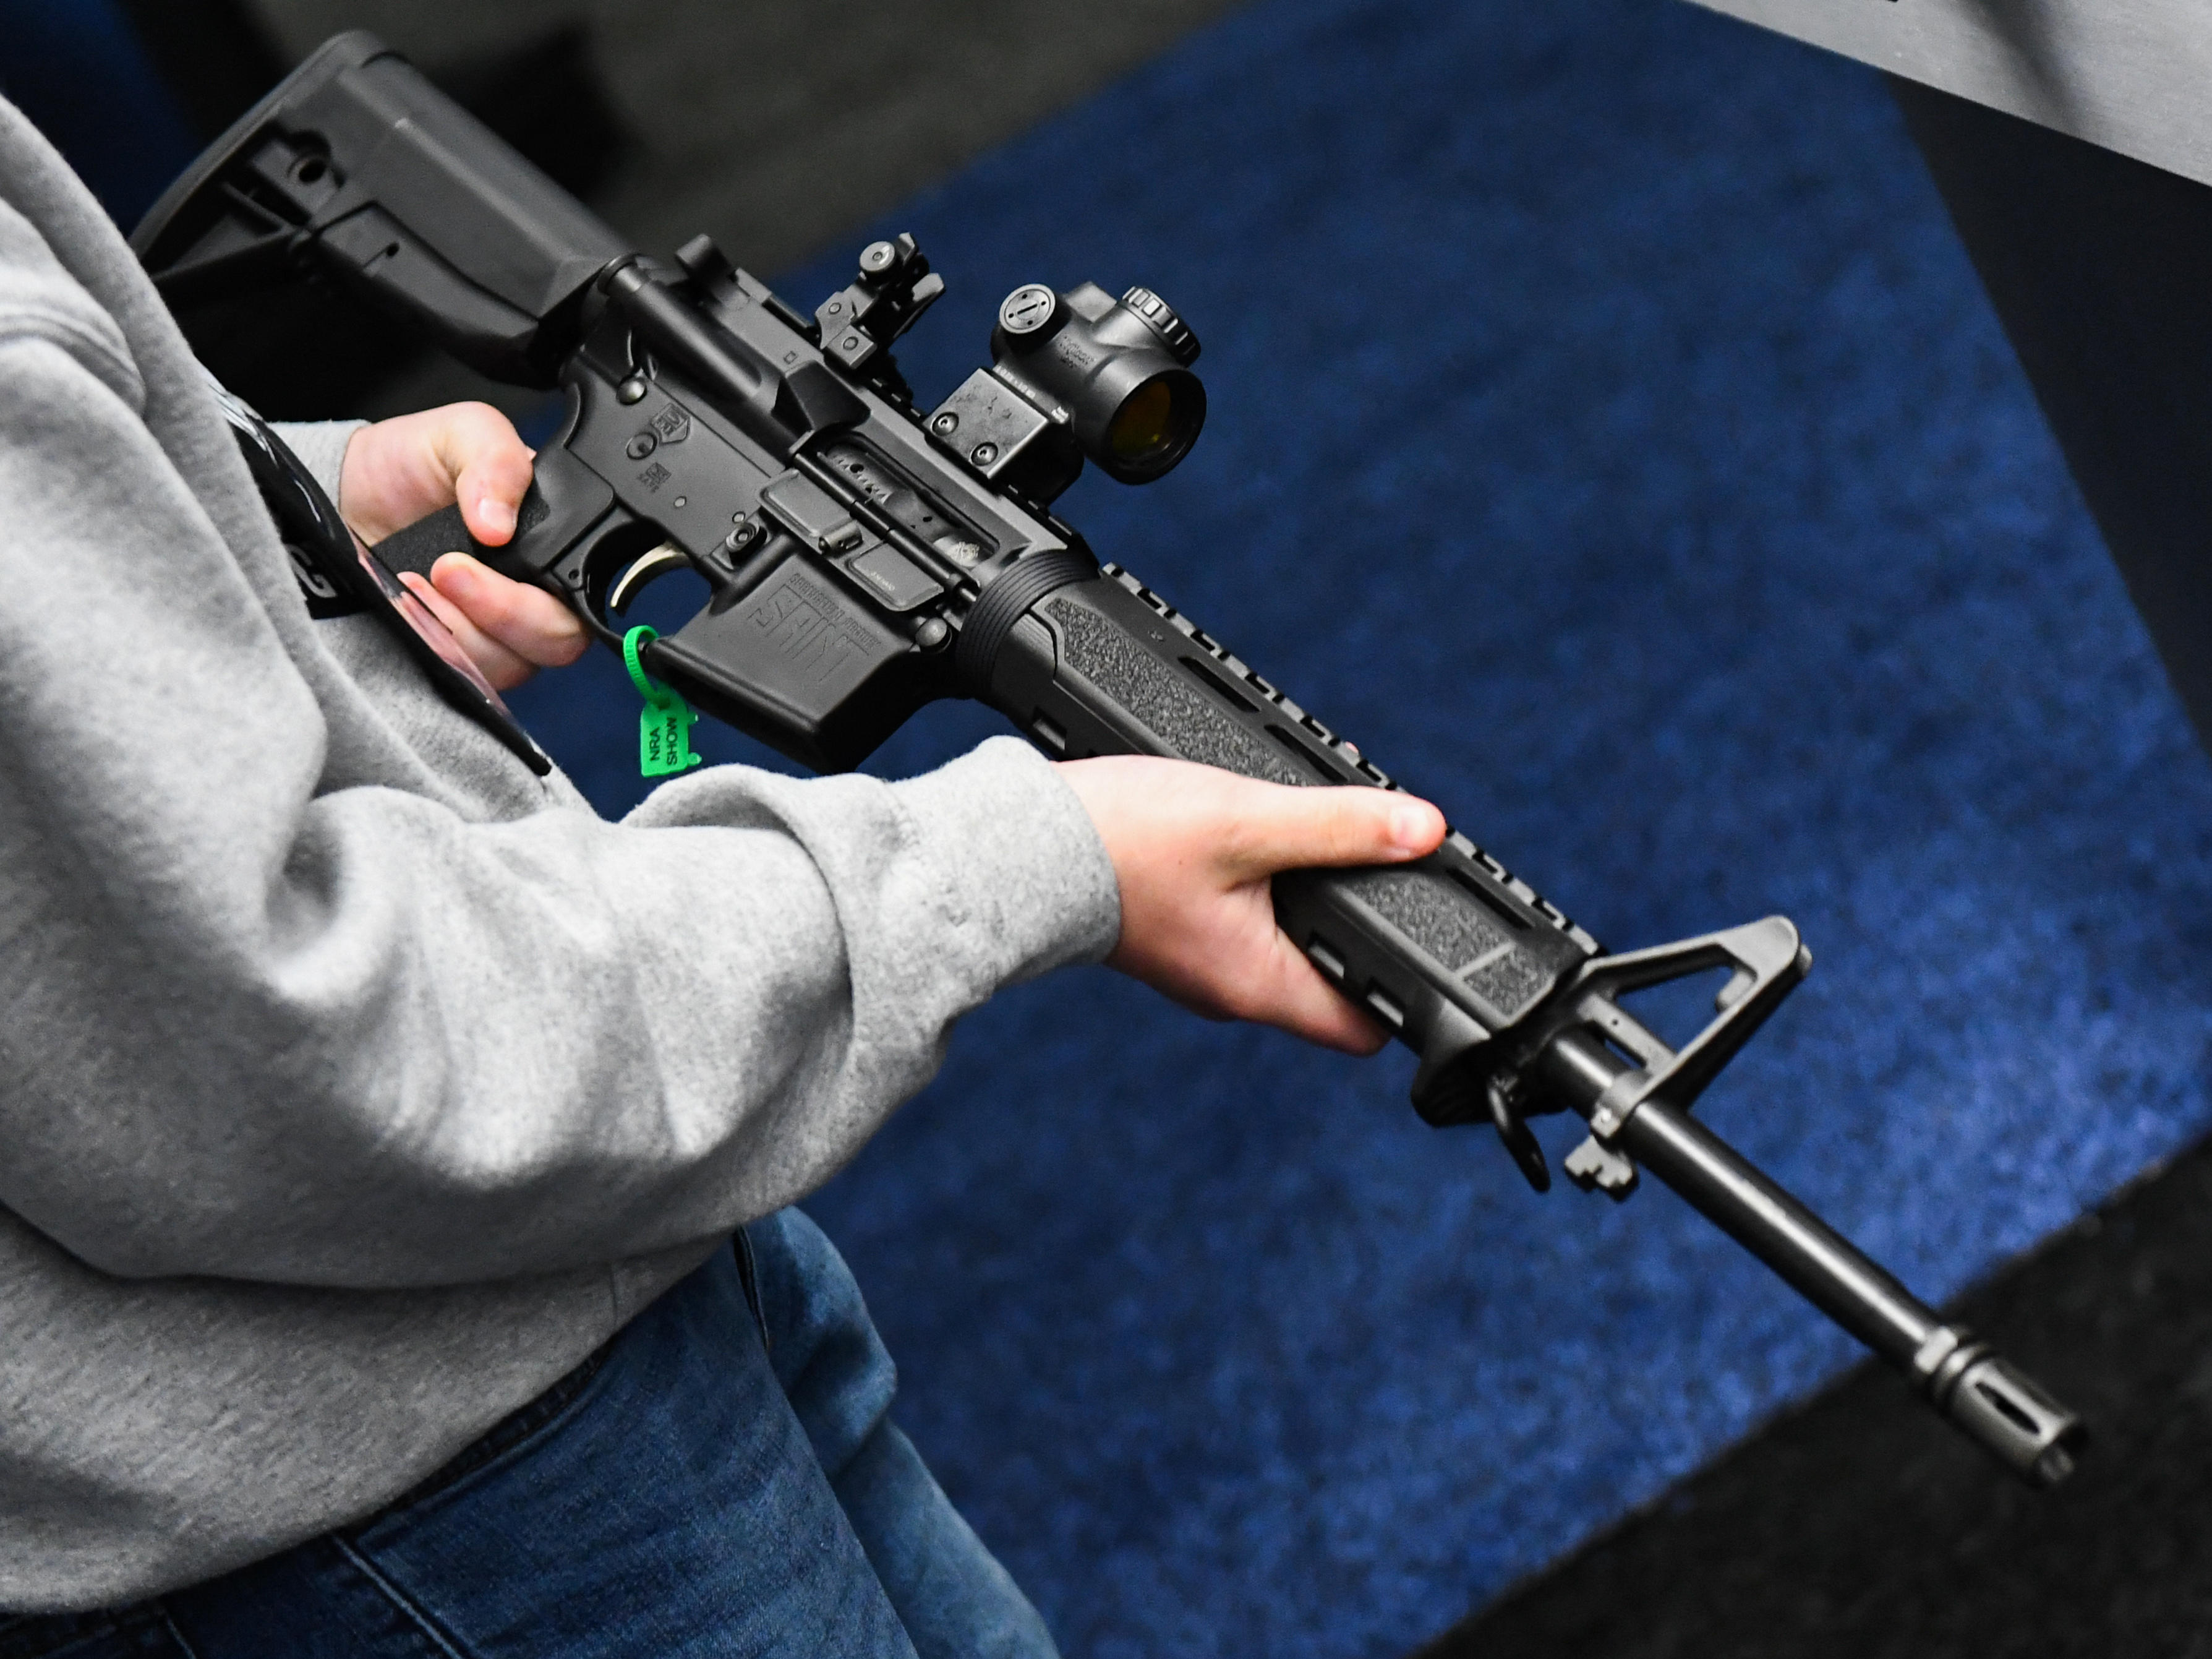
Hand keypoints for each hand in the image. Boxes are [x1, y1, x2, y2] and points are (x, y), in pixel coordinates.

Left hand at [338, 403, 587, 689]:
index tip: (489, 551)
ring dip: (455, 627)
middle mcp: (536, 600)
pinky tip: (404, 605)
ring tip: (412, 580)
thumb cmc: (411, 463)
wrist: (344, 492)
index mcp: (557, 549)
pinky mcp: (453, 657)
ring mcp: (495, 636)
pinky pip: (459, 675)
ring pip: (506, 665)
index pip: (585, 598)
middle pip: (555, 643)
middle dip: (502, 611)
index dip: (549, 593)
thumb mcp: (462, 432)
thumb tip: (500, 522)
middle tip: (447, 569)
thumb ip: (496, 461)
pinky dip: (430, 643)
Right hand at [1057, 757, 1447, 1054]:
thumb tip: (1424, 830)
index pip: (1365, 1027)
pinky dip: (1258, 892)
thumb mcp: (1246, 821)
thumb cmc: (1119, 842)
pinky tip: (1249, 846)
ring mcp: (1198, 969)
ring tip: (1304, 845)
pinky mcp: (1172, 937)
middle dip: (1354, 928)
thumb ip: (1340, 826)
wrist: (1015, 846)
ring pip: (1281, 949)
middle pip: (1327, 982)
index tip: (1418, 928)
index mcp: (1259, 985)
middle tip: (1367, 864)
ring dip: (1303, 902)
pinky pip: (1239, 927)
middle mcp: (1231, 993)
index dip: (1404, 985)